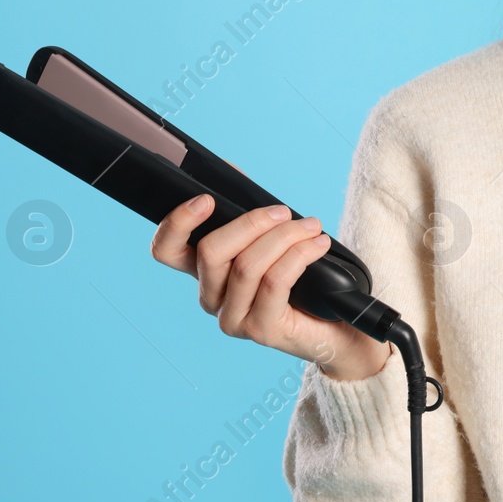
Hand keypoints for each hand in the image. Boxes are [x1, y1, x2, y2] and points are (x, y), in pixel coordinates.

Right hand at [150, 195, 392, 380]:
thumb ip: (247, 211)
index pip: (166, 250)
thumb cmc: (303, 278)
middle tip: (284, 212)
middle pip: (210, 252)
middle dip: (252, 222)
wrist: (336, 326)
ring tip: (312, 227)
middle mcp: (210, 297)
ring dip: (285, 236)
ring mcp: (232, 318)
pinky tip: (318, 246)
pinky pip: (274, 281)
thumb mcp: (271, 238)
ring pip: (247, 265)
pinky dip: (300, 255)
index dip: (177, 223)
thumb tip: (231, 171)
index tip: (206, 200)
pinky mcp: (260, 330)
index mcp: (205, 272)